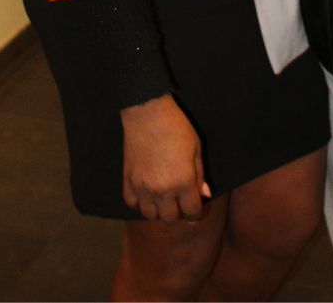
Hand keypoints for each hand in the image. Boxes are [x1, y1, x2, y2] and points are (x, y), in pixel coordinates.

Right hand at [121, 93, 210, 221]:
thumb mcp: (196, 148)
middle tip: (179, 199)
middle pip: (171, 218)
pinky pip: (132, 204)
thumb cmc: (177, 127)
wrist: (148, 113)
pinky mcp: (127, 181)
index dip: (197, 212)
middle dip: (178, 211)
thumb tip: (205, 194)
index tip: (196, 206)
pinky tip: (146, 191)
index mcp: (183, 183)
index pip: (192, 213)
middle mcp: (162, 191)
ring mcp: (142, 188)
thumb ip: (200, 175)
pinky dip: (139, 202)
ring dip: (158, 209)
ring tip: (162, 196)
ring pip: (150, 215)